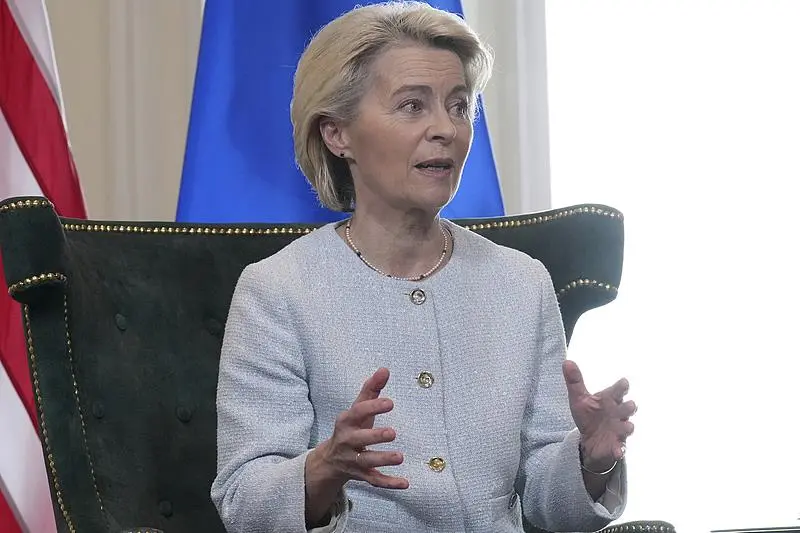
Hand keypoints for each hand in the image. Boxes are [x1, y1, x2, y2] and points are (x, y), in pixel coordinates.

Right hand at [317, 368, 408, 488]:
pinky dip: (388, 483)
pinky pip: (374, 481)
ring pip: (366, 462)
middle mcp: (347, 441)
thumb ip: (371, 389)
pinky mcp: (360, 475)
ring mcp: (352, 460)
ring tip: (400, 457)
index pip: (357, 413)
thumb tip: (384, 370)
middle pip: (359, 439)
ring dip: (383, 460)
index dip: (373, 407)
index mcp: (346, 421)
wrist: (330, 459)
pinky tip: (405, 483)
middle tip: (392, 433)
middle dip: (374, 437)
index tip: (390, 403)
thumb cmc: (351, 427)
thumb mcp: (358, 408)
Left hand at [563, 360, 635, 471]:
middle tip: (628, 406)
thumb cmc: (589, 415)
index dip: (621, 387)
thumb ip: (575, 381)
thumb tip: (567, 361)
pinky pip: (621, 448)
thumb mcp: (579, 398)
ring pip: (628, 427)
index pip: (618, 390)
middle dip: (628, 407)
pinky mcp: (617, 444)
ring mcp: (619, 429)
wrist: (589, 439)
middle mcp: (618, 413)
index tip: (624, 382)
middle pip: (628, 408)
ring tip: (627, 427)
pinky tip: (617, 451)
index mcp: (610, 400)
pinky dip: (620, 449)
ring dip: (627, 427)